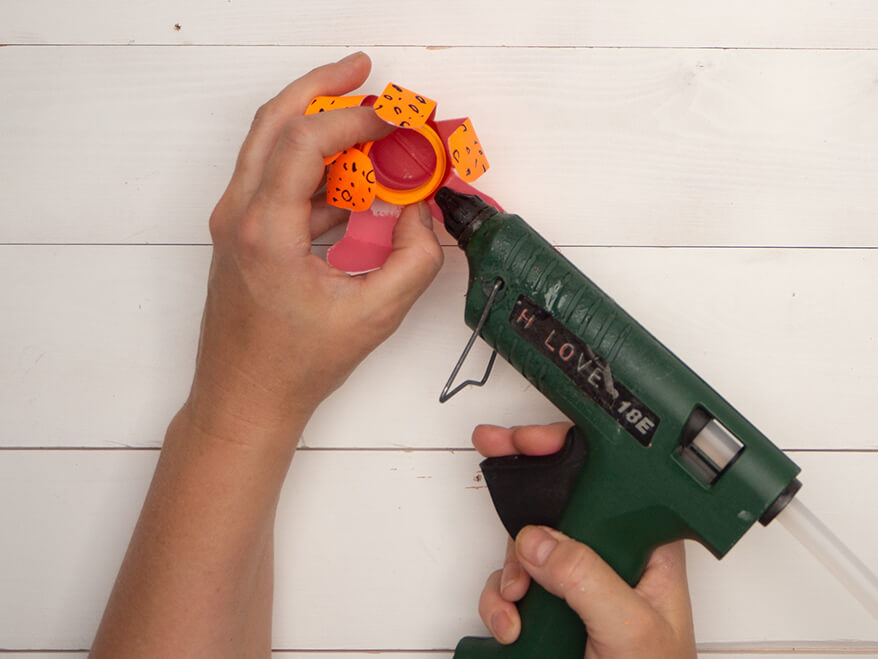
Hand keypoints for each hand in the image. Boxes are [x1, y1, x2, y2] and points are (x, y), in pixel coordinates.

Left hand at [188, 52, 442, 444]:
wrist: (244, 398)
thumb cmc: (294, 366)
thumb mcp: (374, 315)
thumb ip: (415, 259)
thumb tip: (423, 212)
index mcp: (264, 229)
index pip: (304, 138)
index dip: (354, 117)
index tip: (394, 118)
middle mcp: (240, 214)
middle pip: (274, 120)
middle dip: (322, 86)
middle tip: (363, 72)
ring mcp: (236, 222)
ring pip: (271, 145)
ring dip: (319, 125)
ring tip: (368, 126)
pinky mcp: (244, 234)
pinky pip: (277, 179)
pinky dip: (315, 166)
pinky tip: (354, 180)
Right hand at [473, 423, 696, 658]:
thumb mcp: (630, 630)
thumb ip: (586, 579)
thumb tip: (538, 540)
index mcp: (645, 549)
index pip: (607, 482)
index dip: (567, 450)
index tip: (529, 438)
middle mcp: (608, 558)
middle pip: (559, 501)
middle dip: (523, 485)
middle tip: (493, 447)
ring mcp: (574, 584)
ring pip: (526, 545)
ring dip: (508, 569)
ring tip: (515, 601)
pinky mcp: (549, 610)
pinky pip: (509, 587)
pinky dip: (498, 604)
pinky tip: (512, 628)